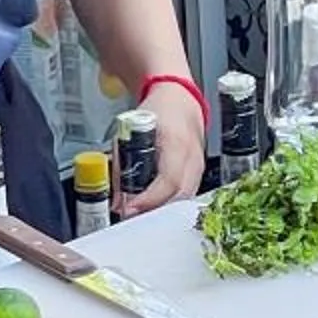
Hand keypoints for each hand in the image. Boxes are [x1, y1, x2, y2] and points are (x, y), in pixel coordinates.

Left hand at [124, 80, 209, 213]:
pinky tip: (155, 206)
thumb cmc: (157, 111)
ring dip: (163, 210)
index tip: (130, 209)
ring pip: (184, 199)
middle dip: (154, 211)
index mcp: (176, 141)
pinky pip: (187, 194)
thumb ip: (123, 166)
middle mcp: (192, 156)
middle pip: (179, 195)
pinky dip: (170, 203)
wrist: (180, 100)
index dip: (149, 199)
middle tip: (131, 217)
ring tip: (140, 214)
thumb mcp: (131, 132)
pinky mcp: (199, 173)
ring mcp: (199, 165)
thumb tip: (118, 201)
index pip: (168, 179)